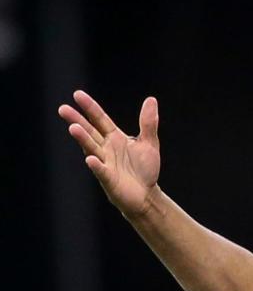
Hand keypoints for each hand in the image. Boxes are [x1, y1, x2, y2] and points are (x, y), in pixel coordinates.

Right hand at [58, 91, 160, 217]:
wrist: (147, 196)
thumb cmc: (145, 170)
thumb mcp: (149, 143)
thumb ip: (148, 123)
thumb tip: (151, 99)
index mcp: (114, 137)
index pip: (99, 119)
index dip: (90, 107)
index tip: (77, 95)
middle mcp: (106, 149)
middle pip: (89, 131)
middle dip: (77, 120)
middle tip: (63, 109)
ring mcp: (105, 164)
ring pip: (92, 149)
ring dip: (83, 139)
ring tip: (73, 128)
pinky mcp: (109, 180)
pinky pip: (101, 171)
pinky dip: (96, 165)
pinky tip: (90, 159)